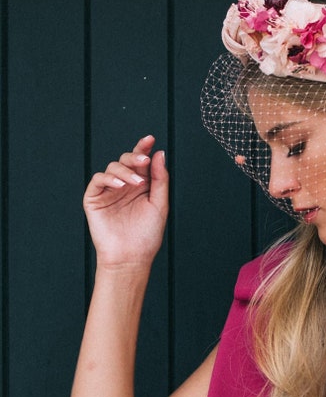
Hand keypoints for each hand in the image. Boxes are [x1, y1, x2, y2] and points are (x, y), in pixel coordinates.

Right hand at [83, 134, 168, 269]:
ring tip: (136, 183)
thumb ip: (160, 179)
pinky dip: (109, 179)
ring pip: (112, 168)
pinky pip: (98, 180)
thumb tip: (159, 154)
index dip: (144, 148)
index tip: (151, 139)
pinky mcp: (94, 198)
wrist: (131, 257)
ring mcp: (108, 191)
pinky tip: (120, 185)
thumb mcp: (159, 204)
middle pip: (126, 161)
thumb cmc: (147, 235)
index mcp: (141, 186)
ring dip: (125, 171)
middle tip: (144, 161)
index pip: (141, 163)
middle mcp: (124, 186)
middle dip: (135, 157)